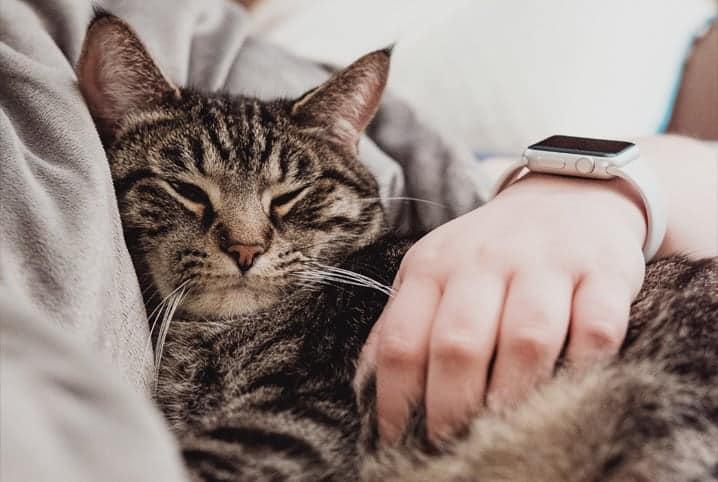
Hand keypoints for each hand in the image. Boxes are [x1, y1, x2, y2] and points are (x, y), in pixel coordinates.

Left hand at [355, 173, 646, 443]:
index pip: (403, 341)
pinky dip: (583, 368)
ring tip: (506, 434)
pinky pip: (595, 329)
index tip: (398, 441)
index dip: (396, 401)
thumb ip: (402, 321)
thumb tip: (368, 387)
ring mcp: (546, 263)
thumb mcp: (434, 271)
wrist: (567, 194)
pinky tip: (570, 392)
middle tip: (451, 447)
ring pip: (526, 339)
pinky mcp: (602, 272)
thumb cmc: (490, 250)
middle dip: (451, 409)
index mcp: (433, 266)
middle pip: (459, 344)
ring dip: (514, 397)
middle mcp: (485, 260)